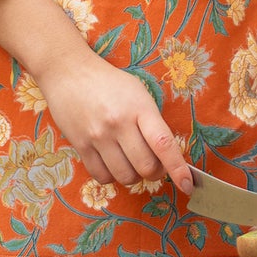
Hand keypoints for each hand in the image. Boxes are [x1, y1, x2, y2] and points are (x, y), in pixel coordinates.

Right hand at [39, 52, 192, 193]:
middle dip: (155, 172)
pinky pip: (102, 177)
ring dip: (133, 175)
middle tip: (153, 164)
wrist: (69, 72)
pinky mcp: (80, 146)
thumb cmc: (110, 83)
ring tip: (130, 160)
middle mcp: (119, 123)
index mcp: (140, 107)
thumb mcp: (138, 93)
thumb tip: (166, 156)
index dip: (178, 167)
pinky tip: (112, 162)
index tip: (188, 184)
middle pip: (146, 167)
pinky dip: (112, 176)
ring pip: (125, 176)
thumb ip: (152, 122)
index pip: (164, 143)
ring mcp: (98, 136)